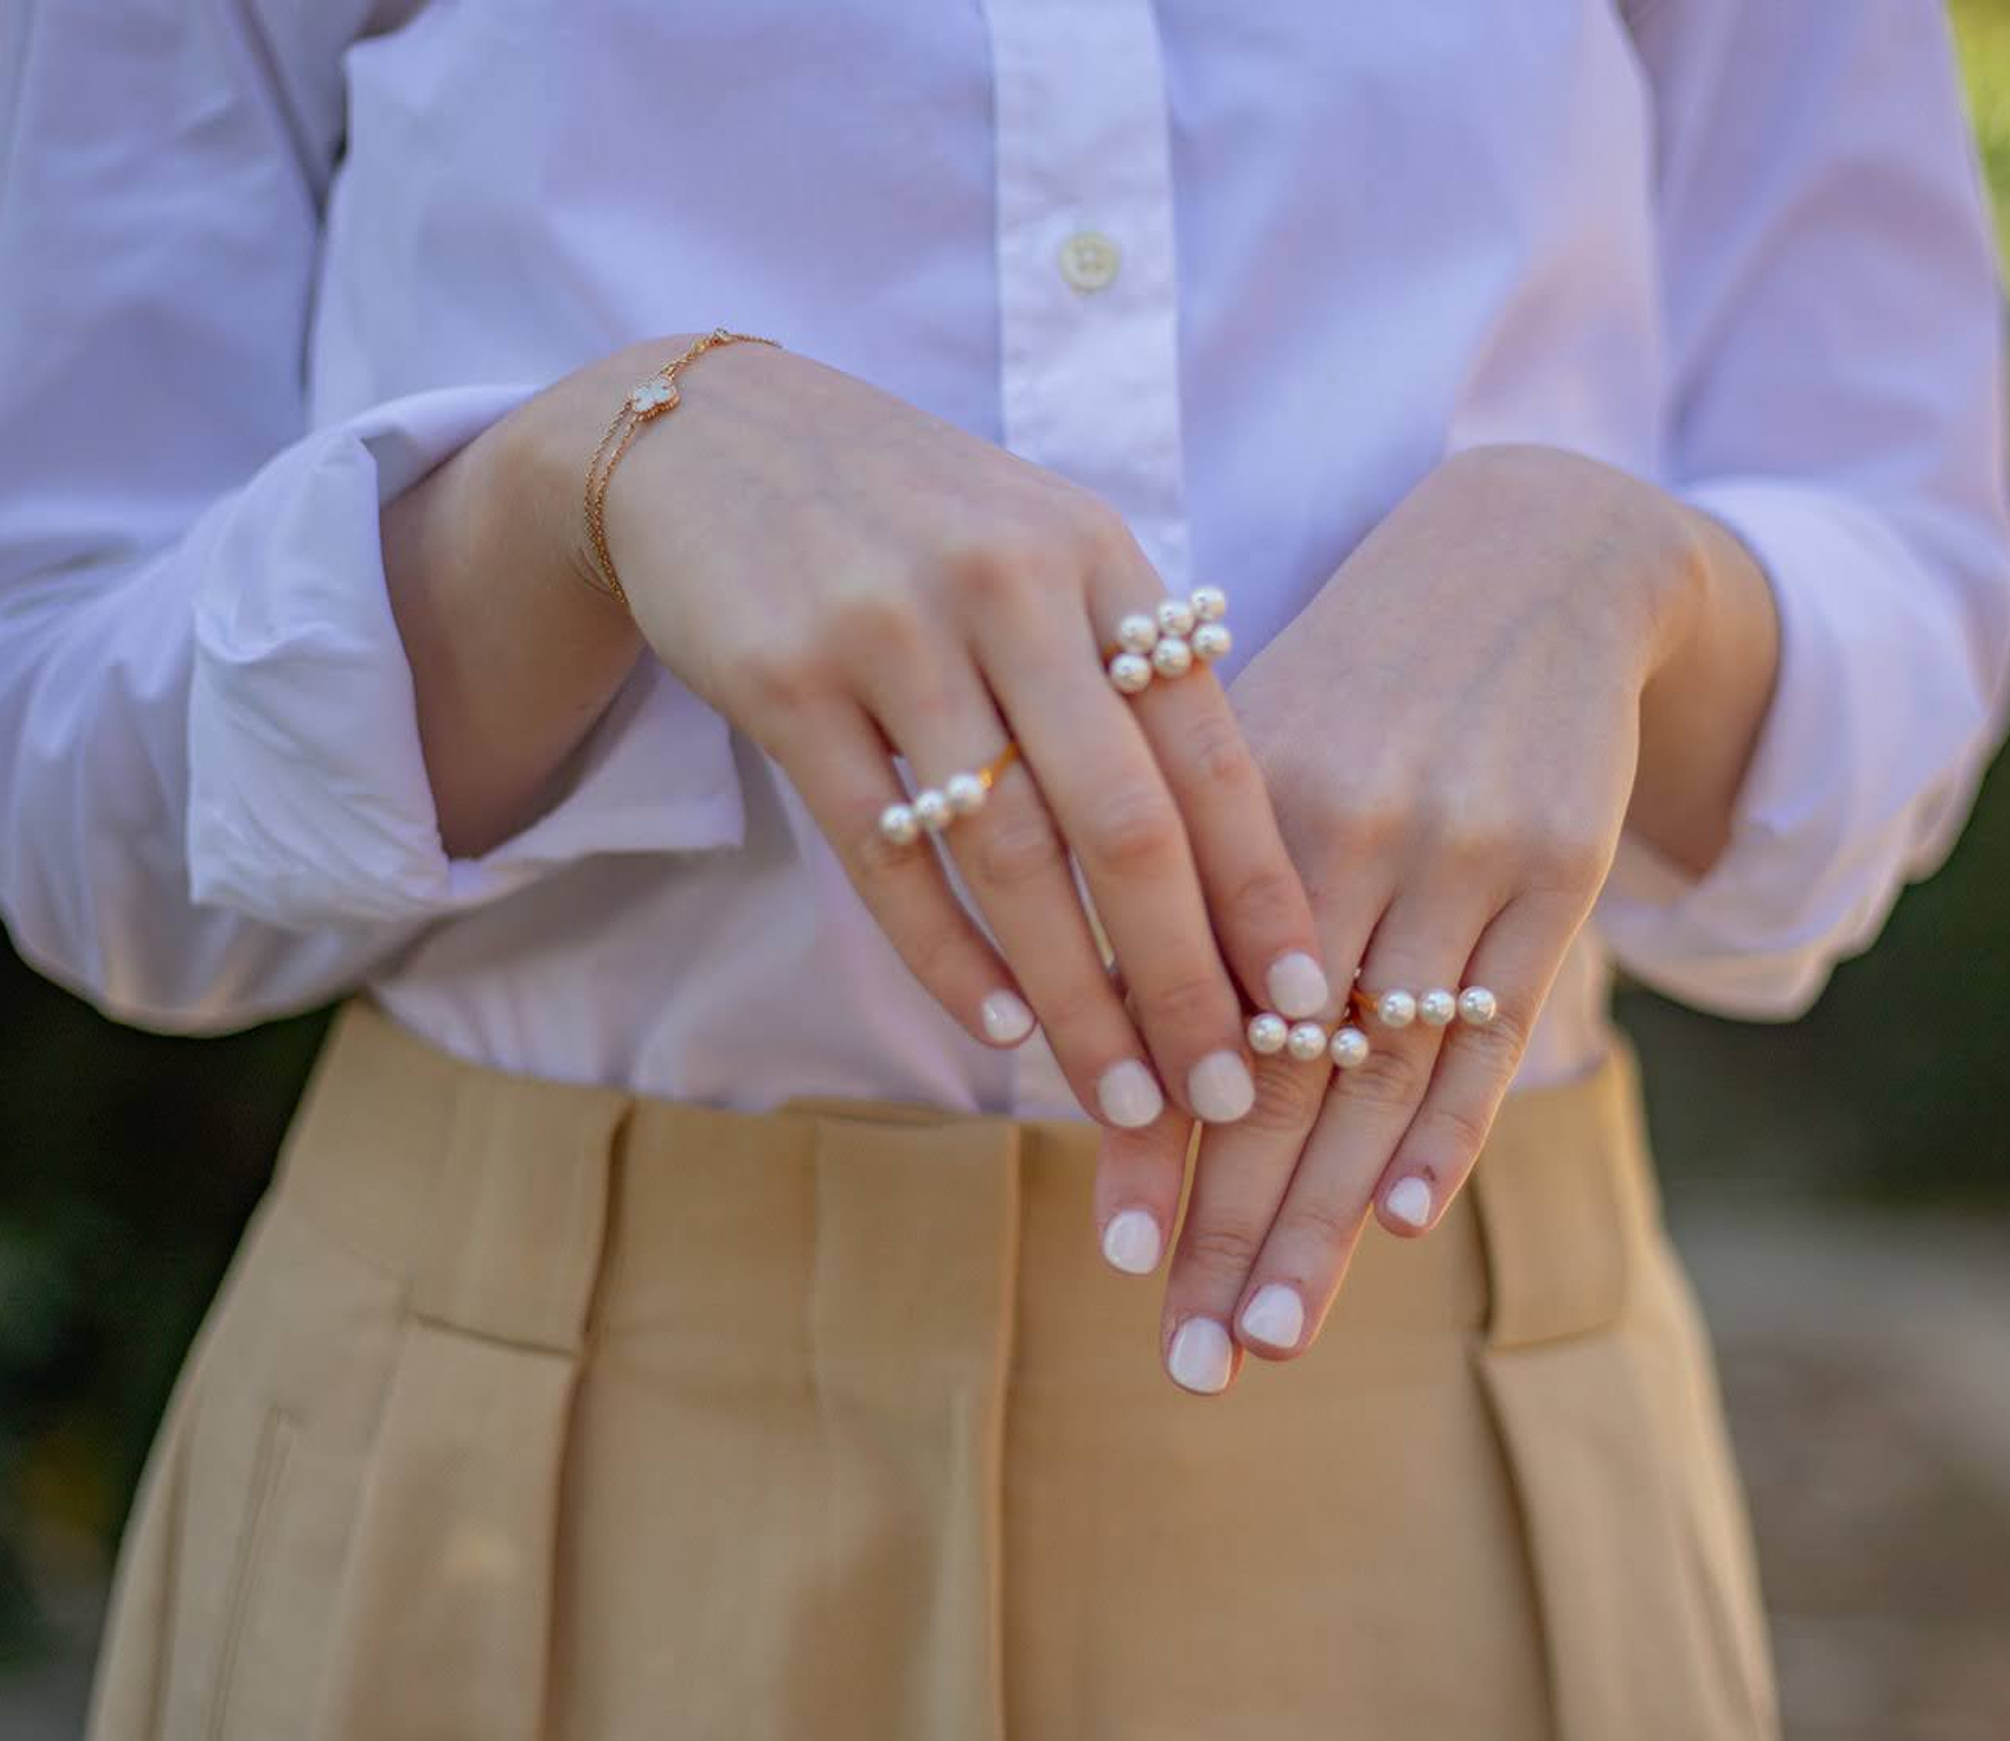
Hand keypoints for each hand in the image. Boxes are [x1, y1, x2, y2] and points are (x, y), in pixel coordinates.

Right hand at [508, 338, 1330, 1128]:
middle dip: (1183, 979)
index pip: (1208, 748)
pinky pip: (882, 849)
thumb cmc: (907, 517)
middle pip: (1124, 821)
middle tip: (1224, 1094)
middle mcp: (1010, 584)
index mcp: (1097, 554)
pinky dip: (944, 951)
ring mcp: (892, 629)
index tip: (1302, 1007)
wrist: (706, 438)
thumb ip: (1124, 665)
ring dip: (1072, 995)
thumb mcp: (1038, 544)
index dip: (1261, 889)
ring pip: (1007, 853)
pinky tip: (993, 1025)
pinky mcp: (786, 678)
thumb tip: (1233, 846)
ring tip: (1119, 1096)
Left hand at [1093, 444, 1763, 1390]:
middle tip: (1188, 1359)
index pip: (1184, 1009)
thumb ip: (1184, 887)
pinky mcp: (1555, 872)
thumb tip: (1104, 1048)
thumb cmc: (1355, 684)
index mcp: (1237, 802)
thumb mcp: (1250, 750)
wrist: (1528, 564)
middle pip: (1276, 1069)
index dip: (1151, 1141)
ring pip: (1377, 1072)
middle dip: (1227, 1224)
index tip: (1115, 1258)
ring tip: (1271, 1335)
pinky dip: (1447, 1127)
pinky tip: (1402, 1221)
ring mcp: (1456, 856)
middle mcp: (1342, 834)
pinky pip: (1495, 1026)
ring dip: (1323, 1217)